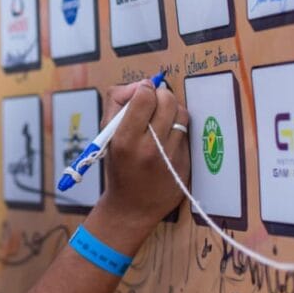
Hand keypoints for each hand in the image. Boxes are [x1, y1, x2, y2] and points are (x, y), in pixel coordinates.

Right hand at [98, 79, 189, 229]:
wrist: (132, 207)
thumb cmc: (117, 167)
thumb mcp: (106, 135)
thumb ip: (117, 103)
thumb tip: (141, 85)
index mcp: (125, 140)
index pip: (144, 98)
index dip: (144, 89)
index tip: (142, 94)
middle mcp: (150, 148)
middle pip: (167, 100)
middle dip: (161, 95)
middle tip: (154, 102)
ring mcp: (171, 156)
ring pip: (182, 113)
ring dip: (172, 110)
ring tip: (162, 118)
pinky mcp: (186, 163)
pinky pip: (187, 132)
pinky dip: (177, 129)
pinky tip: (167, 138)